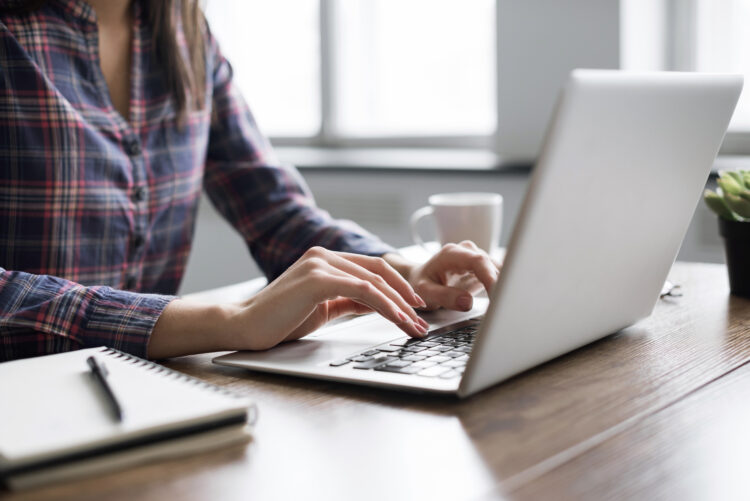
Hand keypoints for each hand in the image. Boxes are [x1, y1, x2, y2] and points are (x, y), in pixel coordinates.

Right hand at [148, 247, 428, 356]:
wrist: (243, 326)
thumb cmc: (278, 319)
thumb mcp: (322, 308)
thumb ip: (347, 301)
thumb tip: (374, 305)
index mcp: (325, 259)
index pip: (371, 268)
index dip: (397, 287)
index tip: (414, 307)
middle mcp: (324, 255)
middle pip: (378, 272)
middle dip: (405, 297)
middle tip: (422, 319)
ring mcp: (320, 263)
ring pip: (373, 282)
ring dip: (400, 305)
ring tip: (415, 326)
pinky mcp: (317, 278)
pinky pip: (361, 290)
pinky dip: (384, 305)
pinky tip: (398, 319)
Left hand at [384, 241, 498, 311]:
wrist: (421, 277)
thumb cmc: (421, 283)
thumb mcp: (425, 291)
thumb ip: (444, 296)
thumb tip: (467, 302)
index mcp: (452, 253)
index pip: (478, 261)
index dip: (491, 277)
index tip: (498, 295)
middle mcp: (468, 251)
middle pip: (492, 266)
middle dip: (501, 286)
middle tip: (505, 308)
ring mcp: (478, 258)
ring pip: (499, 271)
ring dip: (504, 288)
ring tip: (504, 308)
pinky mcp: (484, 268)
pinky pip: (499, 276)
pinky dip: (502, 289)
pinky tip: (503, 303)